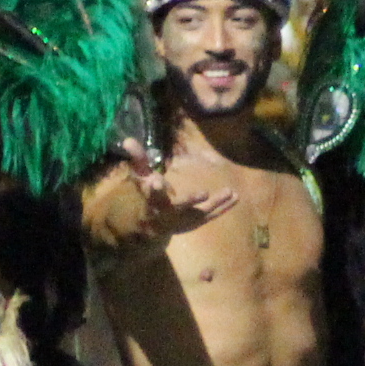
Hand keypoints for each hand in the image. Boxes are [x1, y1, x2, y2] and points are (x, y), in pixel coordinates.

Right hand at [92, 136, 234, 251]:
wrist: (153, 226)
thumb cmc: (149, 195)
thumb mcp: (141, 176)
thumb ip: (138, 159)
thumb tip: (128, 139)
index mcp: (151, 200)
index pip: (151, 194)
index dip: (154, 189)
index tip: (156, 182)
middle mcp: (167, 213)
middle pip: (177, 207)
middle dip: (189, 201)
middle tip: (204, 194)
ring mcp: (183, 220)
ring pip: (200, 212)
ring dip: (216, 203)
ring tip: (230, 192)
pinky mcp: (195, 222)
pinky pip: (211, 215)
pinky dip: (223, 207)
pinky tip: (236, 197)